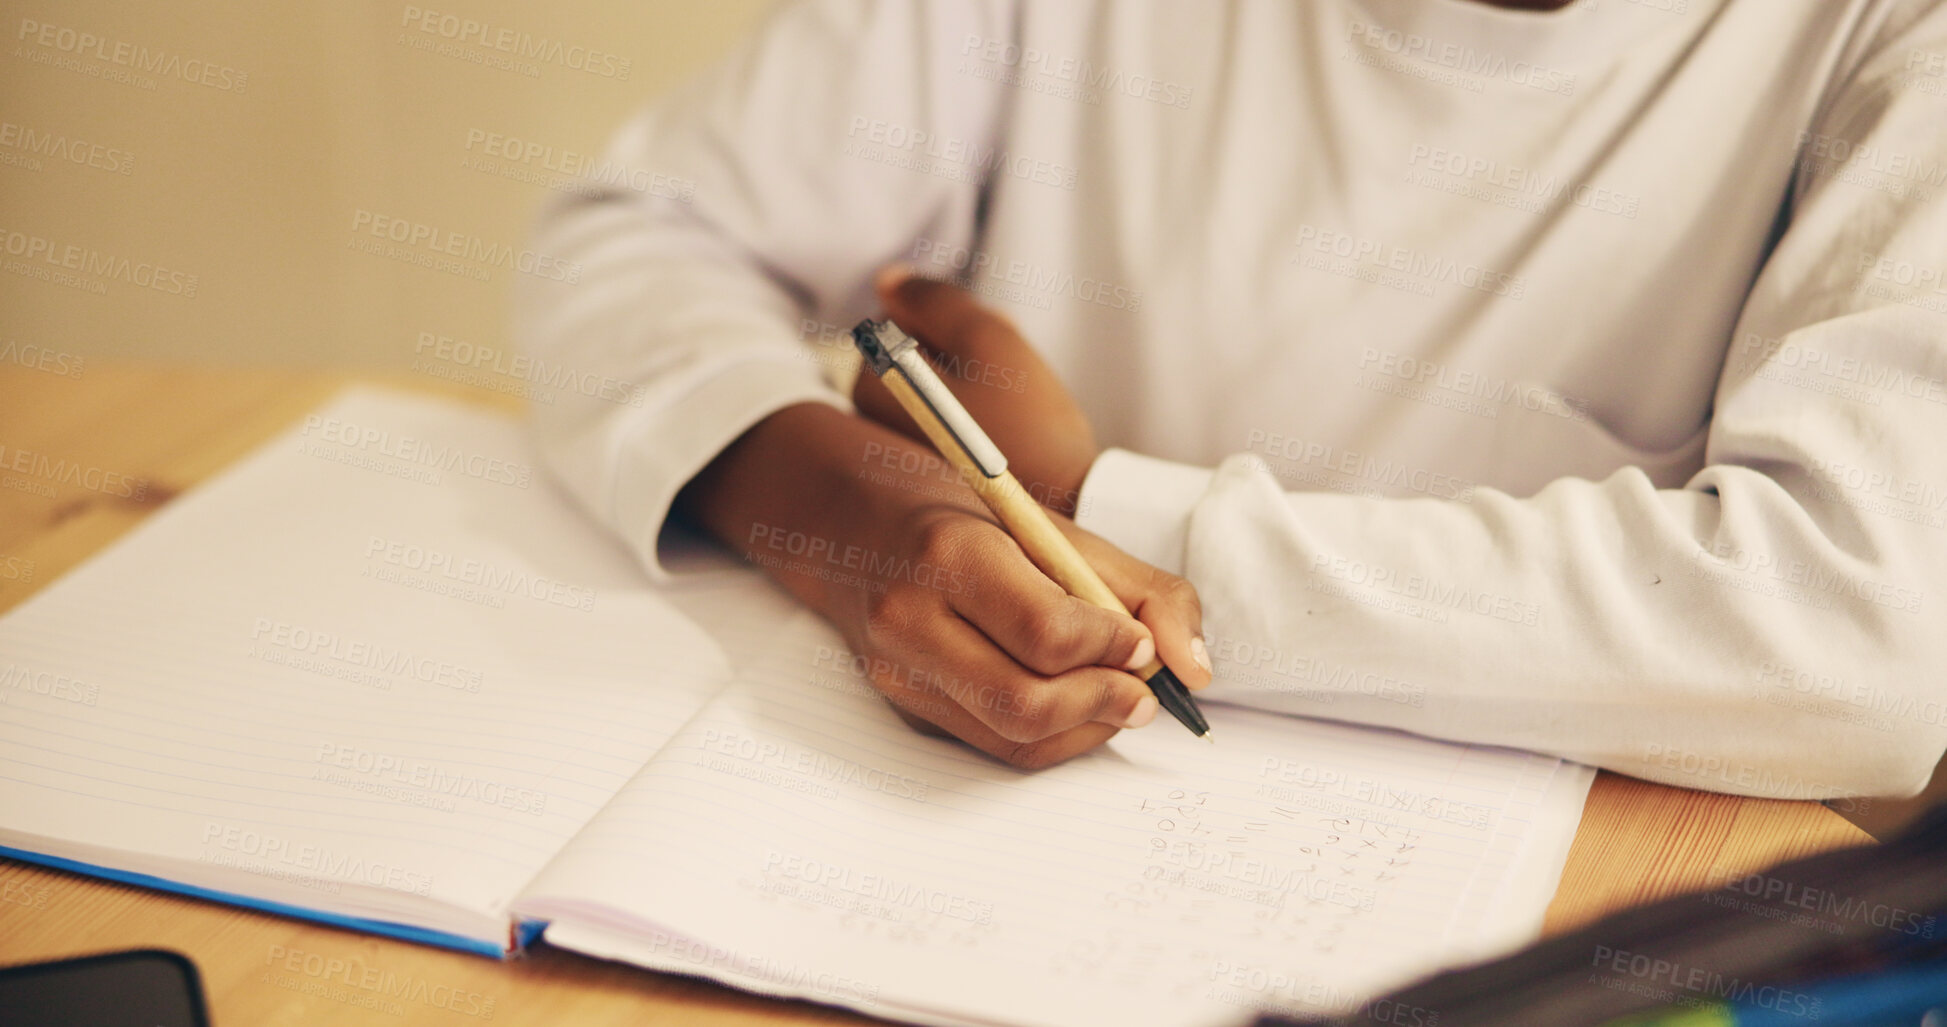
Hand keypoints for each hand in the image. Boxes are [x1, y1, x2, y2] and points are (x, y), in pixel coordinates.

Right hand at [675, 403, 1211, 768]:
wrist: (858, 527)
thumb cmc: (971, 520)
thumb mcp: (1060, 530)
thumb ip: (1147, 590)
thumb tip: (1196, 669)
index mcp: (950, 552)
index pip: (1046, 632)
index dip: (1113, 648)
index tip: (1142, 643)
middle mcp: (911, 617)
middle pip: (1025, 702)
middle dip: (1104, 704)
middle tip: (1144, 690)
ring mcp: (898, 671)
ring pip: (1012, 738)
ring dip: (1086, 729)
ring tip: (1119, 697)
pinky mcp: (903, 706)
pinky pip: (993, 745)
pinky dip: (1053, 738)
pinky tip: (1078, 707)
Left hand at [853, 266, 1099, 515]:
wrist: (1063, 501)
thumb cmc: (1026, 421)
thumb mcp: (983, 336)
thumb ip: (933, 298)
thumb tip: (888, 279)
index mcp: (871, 386)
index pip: (899, 321)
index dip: (950, 324)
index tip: (984, 352)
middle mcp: (871, 422)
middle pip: (914, 353)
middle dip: (961, 350)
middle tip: (1005, 377)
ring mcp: (898, 449)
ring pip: (936, 383)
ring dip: (975, 377)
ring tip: (1014, 404)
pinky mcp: (931, 468)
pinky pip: (949, 418)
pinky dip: (976, 412)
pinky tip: (1009, 430)